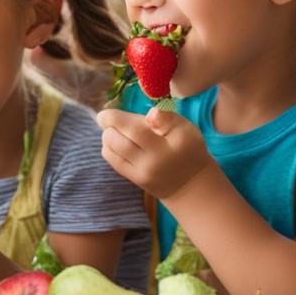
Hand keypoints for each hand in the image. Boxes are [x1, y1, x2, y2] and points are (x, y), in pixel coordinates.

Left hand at [96, 107, 212, 199]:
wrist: (189, 182)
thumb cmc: (187, 148)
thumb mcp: (186, 130)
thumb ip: (168, 119)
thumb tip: (151, 112)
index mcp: (168, 145)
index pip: (135, 130)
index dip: (115, 119)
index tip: (106, 113)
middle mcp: (152, 161)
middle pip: (117, 141)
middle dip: (109, 126)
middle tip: (111, 119)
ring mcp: (142, 173)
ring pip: (111, 150)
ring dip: (107, 136)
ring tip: (115, 130)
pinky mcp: (135, 179)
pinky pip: (113, 160)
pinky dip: (109, 147)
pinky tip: (117, 142)